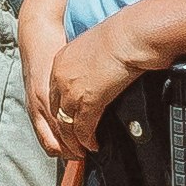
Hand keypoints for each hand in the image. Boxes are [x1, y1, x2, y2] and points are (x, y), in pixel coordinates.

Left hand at [41, 17, 148, 172]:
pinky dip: (87, 141)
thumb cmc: (122, 37)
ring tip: (82, 150)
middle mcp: (60, 76)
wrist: (130, 35)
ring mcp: (71, 90)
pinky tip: (93, 146)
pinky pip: (83, 129)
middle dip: (64, 131)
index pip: (54, 93)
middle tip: (72, 142)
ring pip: (66, 125)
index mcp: (61, 61)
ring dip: (74, 141)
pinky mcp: (87, 102)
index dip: (61, 110)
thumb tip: (97, 76)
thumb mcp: (95, 48)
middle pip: (56, 112)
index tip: (69, 121)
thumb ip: (89, 64)